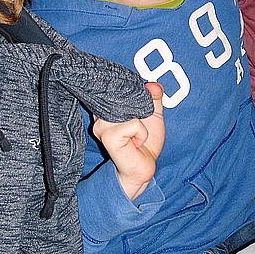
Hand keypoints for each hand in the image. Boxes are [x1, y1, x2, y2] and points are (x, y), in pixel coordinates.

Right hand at [92, 82, 164, 199]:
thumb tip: (154, 85)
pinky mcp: (108, 137)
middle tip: (140, 124)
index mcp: (107, 108)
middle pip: (121, 95)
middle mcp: (100, 115)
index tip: (140, 98)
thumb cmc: (145, 143)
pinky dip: (141, 133)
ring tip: (136, 135)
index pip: (115, 88)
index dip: (131, 90)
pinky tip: (136, 143)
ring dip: (141, 123)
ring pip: (128, 110)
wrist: (143, 168)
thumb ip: (153, 98)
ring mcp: (101, 126)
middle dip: (138, 106)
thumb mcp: (153, 115)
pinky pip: (133, 125)